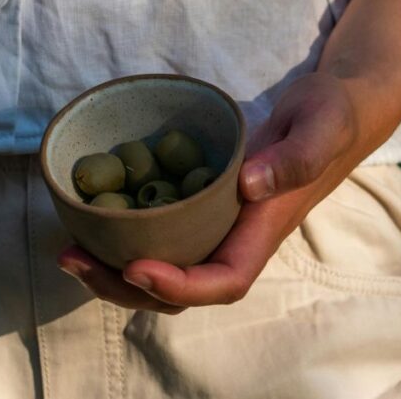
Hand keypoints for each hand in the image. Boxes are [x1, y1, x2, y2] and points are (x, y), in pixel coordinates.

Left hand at [58, 72, 363, 312]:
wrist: (332, 111)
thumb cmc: (330, 116)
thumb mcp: (321, 125)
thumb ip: (296, 156)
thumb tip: (248, 185)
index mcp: (264, 229)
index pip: (224, 279)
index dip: (180, 286)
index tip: (136, 268)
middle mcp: (235, 237)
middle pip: (181, 289)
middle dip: (124, 287)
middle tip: (72, 259)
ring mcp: (215, 225)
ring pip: (164, 268)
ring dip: (113, 271)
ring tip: (68, 251)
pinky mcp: (198, 205)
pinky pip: (160, 236)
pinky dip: (121, 239)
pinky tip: (87, 220)